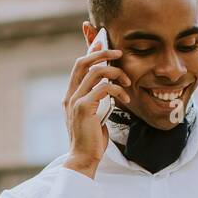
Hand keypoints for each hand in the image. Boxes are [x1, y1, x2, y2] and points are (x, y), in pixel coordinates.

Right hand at [62, 46, 130, 175]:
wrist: (84, 157)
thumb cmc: (92, 139)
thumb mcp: (93, 115)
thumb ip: (96, 99)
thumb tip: (108, 88)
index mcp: (71, 95)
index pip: (79, 66)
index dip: (90, 50)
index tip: (102, 40)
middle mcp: (70, 95)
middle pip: (83, 62)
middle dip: (102, 52)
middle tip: (119, 53)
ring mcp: (75, 100)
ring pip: (96, 72)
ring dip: (115, 72)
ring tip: (127, 81)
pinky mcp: (85, 107)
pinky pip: (104, 88)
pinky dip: (118, 90)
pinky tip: (125, 98)